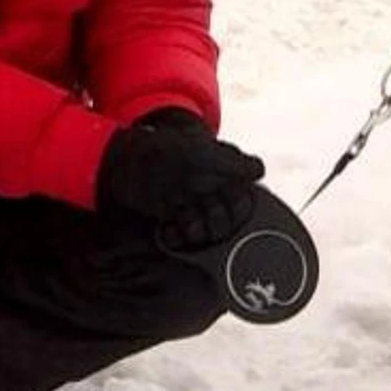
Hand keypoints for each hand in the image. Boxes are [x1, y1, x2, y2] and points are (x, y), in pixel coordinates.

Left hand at [95, 116, 264, 248]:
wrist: (129, 160)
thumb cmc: (169, 151)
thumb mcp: (204, 154)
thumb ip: (235, 162)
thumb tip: (261, 170)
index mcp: (224, 176)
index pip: (244, 204)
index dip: (236, 206)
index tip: (224, 195)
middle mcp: (211, 193)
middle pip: (227, 224)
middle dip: (215, 219)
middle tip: (201, 203)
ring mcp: (192, 206)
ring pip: (206, 235)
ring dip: (196, 229)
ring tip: (183, 215)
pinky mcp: (173, 218)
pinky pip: (183, 239)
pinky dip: (176, 236)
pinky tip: (168, 226)